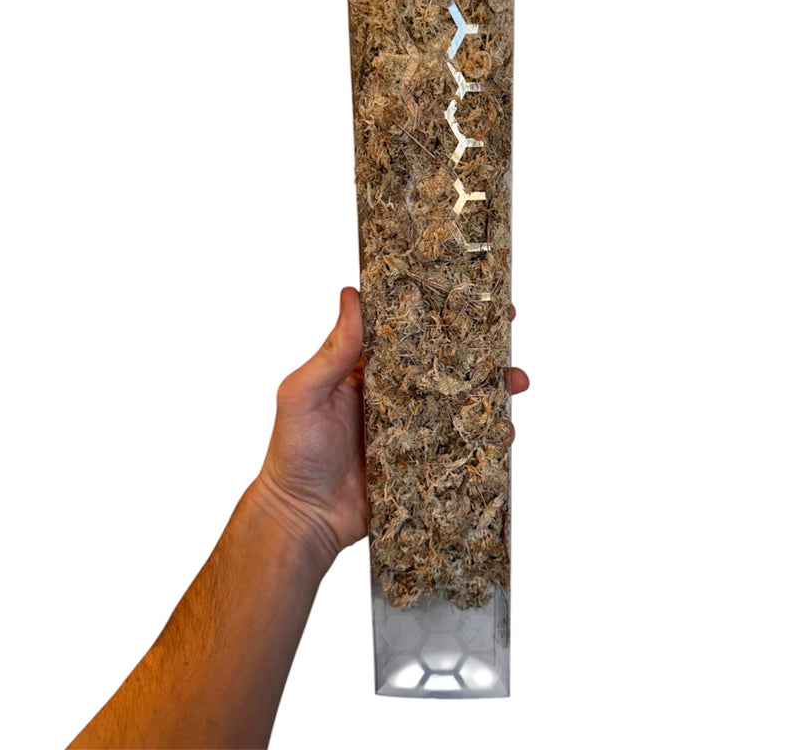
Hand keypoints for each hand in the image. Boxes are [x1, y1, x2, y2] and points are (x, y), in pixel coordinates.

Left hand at [256, 287, 529, 563]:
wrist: (302, 519)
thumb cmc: (293, 453)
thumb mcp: (304, 393)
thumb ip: (333, 350)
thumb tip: (351, 295)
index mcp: (367, 369)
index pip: (407, 329)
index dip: (436, 309)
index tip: (468, 290)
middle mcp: (395, 393)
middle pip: (444, 362)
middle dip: (478, 346)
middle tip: (507, 330)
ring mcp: (413, 428)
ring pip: (461, 401)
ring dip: (491, 389)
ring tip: (515, 381)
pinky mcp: (425, 462)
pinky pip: (462, 444)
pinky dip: (486, 436)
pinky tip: (503, 431)